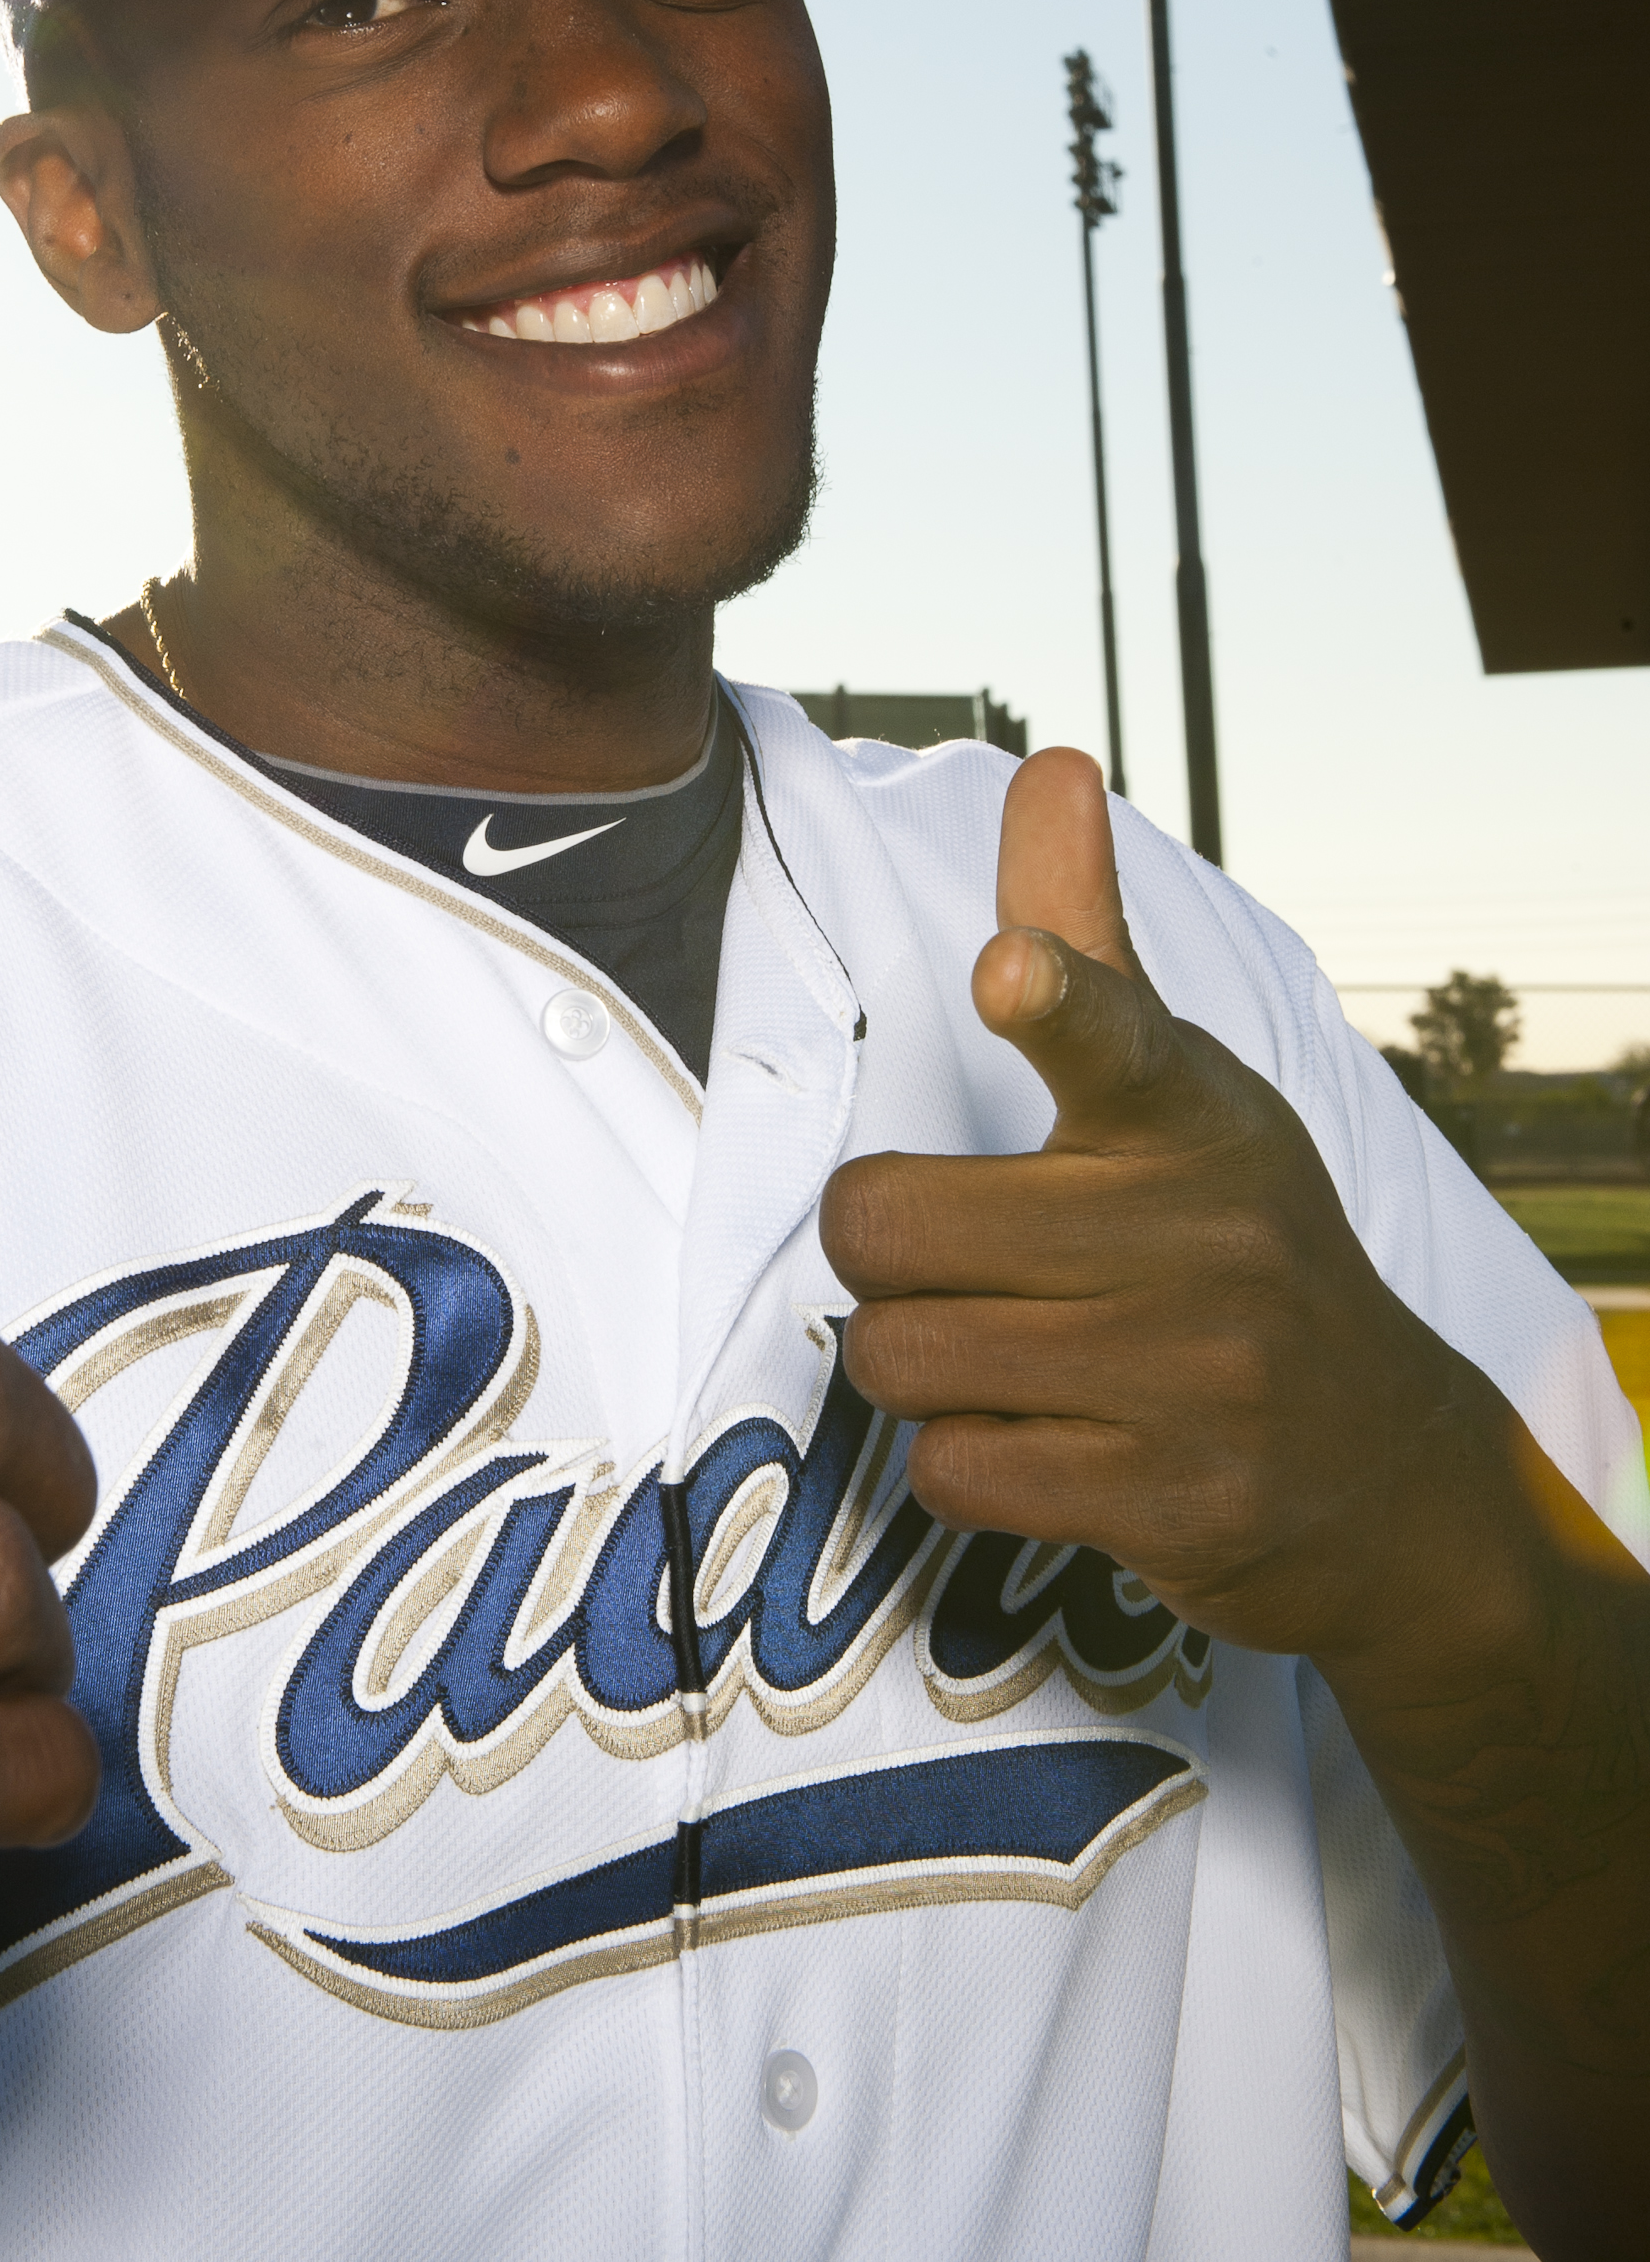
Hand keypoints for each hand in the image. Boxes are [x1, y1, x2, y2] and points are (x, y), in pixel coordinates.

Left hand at [820, 749, 1511, 1671]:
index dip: (1052, 1000)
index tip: (1010, 973)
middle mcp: (1197, 1238)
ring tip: (1001, 1348)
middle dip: (881, 1253)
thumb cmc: (1237, 1244)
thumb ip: (1085, 933)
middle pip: (887, 1228)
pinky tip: (1045, 1438)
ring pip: (901, 1356)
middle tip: (949, 1259)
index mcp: (1188, 1114)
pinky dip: (965, 1460)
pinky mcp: (1167, 1499)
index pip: (1112, 1036)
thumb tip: (1049, 763)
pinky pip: (952, 1470)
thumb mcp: (1186, 1089)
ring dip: (914, 1362)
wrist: (1380, 1468)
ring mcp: (1189, 1376)